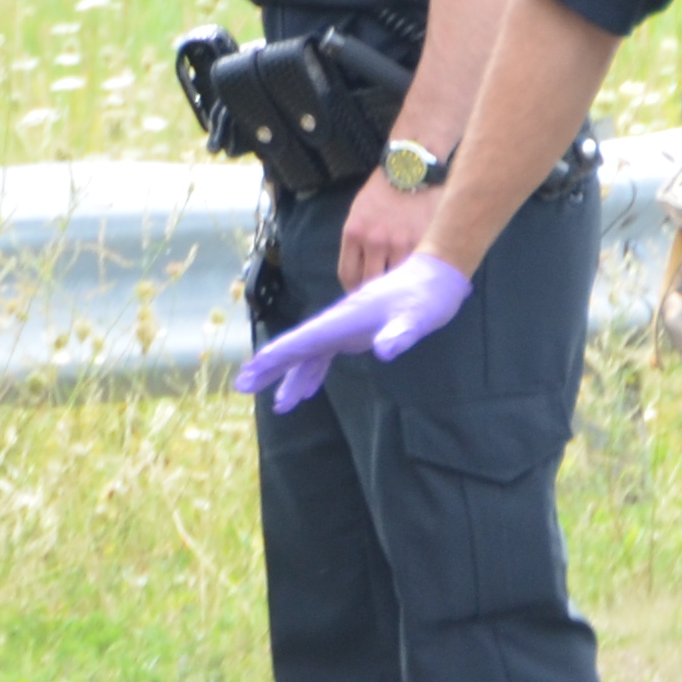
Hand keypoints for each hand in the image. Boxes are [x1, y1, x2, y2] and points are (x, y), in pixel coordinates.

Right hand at [235, 252, 471, 412]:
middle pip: (295, 347)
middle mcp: (337, 323)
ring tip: (280, 405)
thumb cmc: (426, 296)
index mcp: (343, 320)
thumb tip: (383, 350)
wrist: (436, 275)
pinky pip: (324, 355)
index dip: (273, 359)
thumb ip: (400, 334)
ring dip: (291, 376)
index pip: (300, 342)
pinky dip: (312, 372)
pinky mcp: (354, 332)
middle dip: (270, 368)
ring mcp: (344, 327)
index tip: (249, 375)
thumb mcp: (417, 318)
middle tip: (245, 387)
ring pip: (308, 354)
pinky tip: (309, 390)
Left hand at [336, 170, 431, 290]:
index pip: (348, 275)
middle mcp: (374, 241)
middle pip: (371, 283)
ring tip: (402, 292)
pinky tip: (418, 279)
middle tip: (381, 301)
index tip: (360, 296)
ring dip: (397, 288)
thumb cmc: (382, 191)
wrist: (409, 169)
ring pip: (395, 280)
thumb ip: (358, 243)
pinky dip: (416, 277)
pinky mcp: (422, 241)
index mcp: (354, 233)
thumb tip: (362, 272)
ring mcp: (400, 243)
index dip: (353, 291)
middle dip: (374, 294)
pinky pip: (416, 269)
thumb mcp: (359, 213)